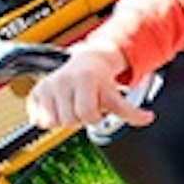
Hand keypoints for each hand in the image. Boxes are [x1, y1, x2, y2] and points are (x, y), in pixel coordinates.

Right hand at [25, 40, 154, 130]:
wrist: (87, 61)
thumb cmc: (101, 81)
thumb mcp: (115, 95)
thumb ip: (131, 111)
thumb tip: (148, 118)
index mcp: (84, 80)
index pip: (87, 115)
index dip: (94, 117)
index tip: (96, 110)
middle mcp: (63, 80)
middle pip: (69, 121)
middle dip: (79, 118)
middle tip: (84, 105)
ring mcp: (47, 85)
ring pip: (52, 122)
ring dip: (64, 118)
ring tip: (72, 105)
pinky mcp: (35, 92)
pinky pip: (37, 119)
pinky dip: (48, 118)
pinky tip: (58, 106)